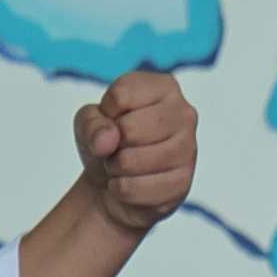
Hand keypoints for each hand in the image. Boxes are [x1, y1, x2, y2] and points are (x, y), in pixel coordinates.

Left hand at [70, 67, 196, 238]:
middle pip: (128, 128)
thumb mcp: (88, 123)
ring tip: (122, 164)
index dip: (104, 113)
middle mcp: (184, 113)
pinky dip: (120, 190)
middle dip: (110, 144)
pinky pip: (134, 188)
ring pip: (130, 161)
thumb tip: (107, 141)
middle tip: (117, 148)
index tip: (112, 120)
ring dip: (114, 168)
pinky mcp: (182, 183)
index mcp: (164, 87)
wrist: (114, 185)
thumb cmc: (107, 142)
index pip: (120, 95)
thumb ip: (91, 123)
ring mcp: (188, 149)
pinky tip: (128, 184)